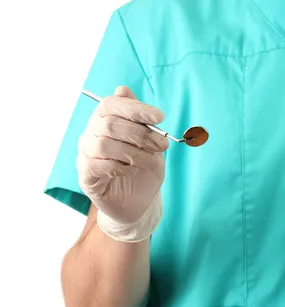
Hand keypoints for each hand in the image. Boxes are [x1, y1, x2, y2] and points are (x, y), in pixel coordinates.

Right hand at [76, 86, 168, 241]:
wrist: (139, 202)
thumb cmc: (144, 168)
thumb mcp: (151, 143)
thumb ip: (140, 120)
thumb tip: (124, 89)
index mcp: (105, 120)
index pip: (111, 104)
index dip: (135, 108)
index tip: (159, 117)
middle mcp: (91, 134)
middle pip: (109, 124)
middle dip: (140, 134)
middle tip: (162, 144)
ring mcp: (85, 155)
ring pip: (103, 144)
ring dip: (133, 152)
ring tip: (150, 160)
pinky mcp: (85, 177)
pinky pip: (98, 166)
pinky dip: (121, 167)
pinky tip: (132, 170)